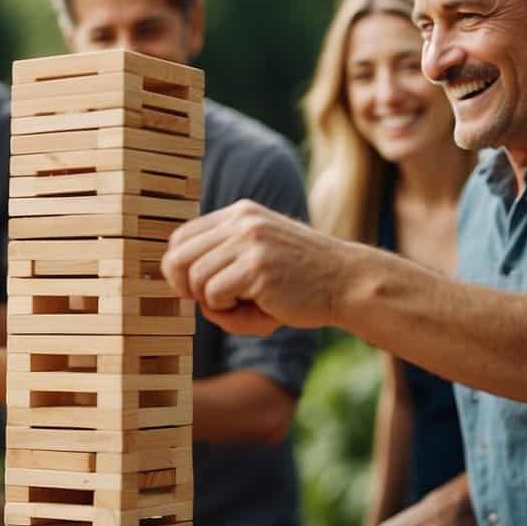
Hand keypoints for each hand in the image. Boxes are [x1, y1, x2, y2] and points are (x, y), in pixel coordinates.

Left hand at [160, 200, 348, 335]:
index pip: (181, 238)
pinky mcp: (258, 266)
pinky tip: (255, 307)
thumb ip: (220, 266)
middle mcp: (241, 221)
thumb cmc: (300, 282)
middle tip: (212, 302)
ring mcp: (250, 241)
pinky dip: (226, 310)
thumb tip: (182, 287)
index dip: (180, 269)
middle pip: (177, 257)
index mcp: (239, 214)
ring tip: (242, 304)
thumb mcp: (256, 260)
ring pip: (195, 278)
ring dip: (211, 301)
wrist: (348, 283)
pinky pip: (214, 294)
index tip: (197, 289)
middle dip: (185, 287)